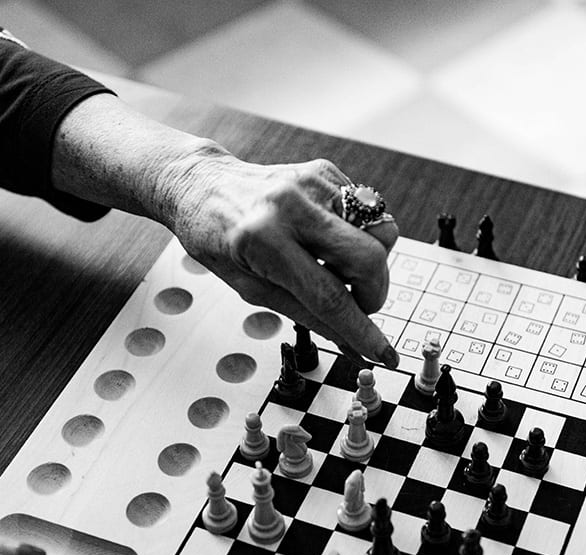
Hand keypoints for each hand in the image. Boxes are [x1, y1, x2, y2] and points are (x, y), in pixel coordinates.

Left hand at [163, 148, 398, 366]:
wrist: (202, 184)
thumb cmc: (218, 238)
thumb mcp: (251, 288)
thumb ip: (306, 314)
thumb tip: (352, 343)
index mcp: (264, 239)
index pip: (328, 295)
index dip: (360, 329)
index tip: (382, 353)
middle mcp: (293, 205)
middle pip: (368, 258)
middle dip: (374, 293)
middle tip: (357, 303)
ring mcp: (314, 182)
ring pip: (382, 232)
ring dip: (368, 263)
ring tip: (334, 265)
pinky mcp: (327, 171)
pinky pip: (370, 213)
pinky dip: (358, 236)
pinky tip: (326, 238)